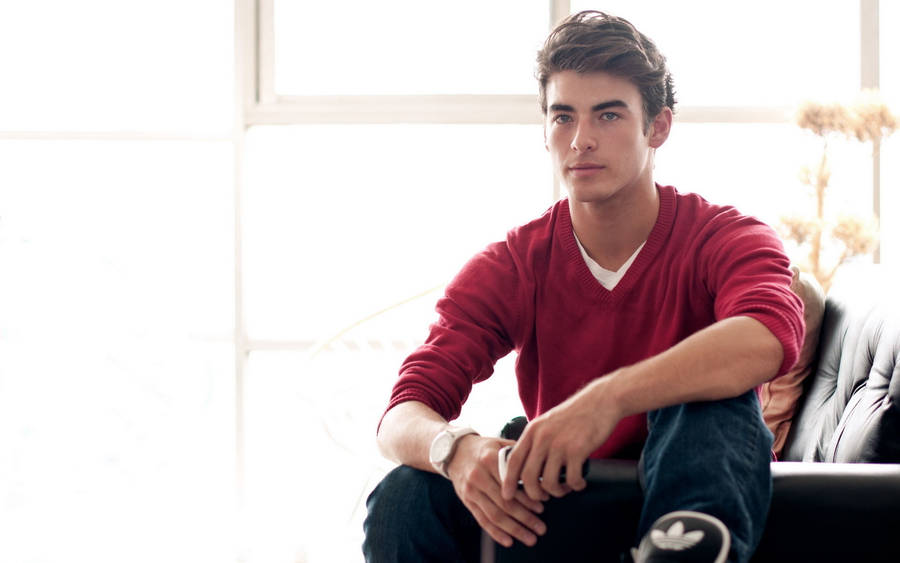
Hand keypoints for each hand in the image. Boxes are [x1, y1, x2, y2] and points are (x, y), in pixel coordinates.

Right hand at [446, 435, 547, 547]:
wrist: (455, 451)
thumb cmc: (483, 448)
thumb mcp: (499, 443)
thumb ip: (518, 454)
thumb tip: (540, 469)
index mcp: (489, 459)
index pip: (512, 484)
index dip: (528, 497)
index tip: (542, 505)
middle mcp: (478, 476)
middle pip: (505, 503)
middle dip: (525, 518)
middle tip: (541, 528)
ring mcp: (471, 490)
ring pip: (494, 515)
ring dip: (514, 529)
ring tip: (530, 538)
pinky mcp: (466, 501)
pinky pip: (482, 520)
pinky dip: (496, 533)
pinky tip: (509, 540)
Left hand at [500, 380, 620, 500]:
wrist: (600, 401)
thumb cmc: (575, 414)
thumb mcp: (547, 423)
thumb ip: (536, 440)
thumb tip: (527, 465)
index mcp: (532, 431)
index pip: (513, 460)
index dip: (508, 481)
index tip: (507, 496)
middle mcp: (542, 438)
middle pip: (528, 477)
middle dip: (534, 494)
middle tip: (544, 497)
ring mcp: (559, 444)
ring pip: (549, 483)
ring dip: (557, 492)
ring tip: (565, 489)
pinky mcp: (577, 450)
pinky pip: (571, 479)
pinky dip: (575, 486)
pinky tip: (579, 483)